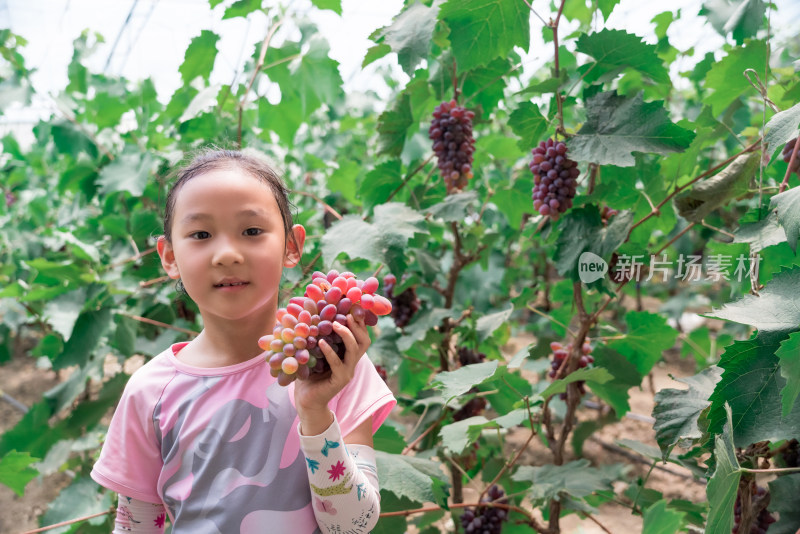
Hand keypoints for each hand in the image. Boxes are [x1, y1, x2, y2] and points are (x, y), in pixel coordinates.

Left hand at [293, 314, 370, 434]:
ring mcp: (348, 371)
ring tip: (335, 324)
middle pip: (364, 341)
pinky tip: (321, 342)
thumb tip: (309, 309)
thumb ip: (316, 334)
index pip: (360, 335)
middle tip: (348, 313)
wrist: (306, 399)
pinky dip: (330, 351)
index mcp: (348, 353)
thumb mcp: (313, 350)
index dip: (359, 321)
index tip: (351, 306)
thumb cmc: (308, 373)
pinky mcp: (340, 380)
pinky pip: (338, 363)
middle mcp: (352, 361)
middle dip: (358, 325)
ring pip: (355, 350)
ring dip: (347, 335)